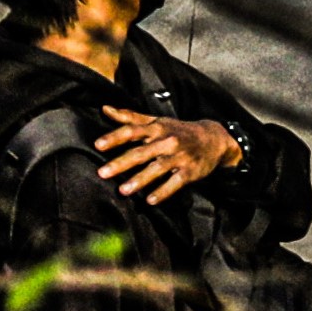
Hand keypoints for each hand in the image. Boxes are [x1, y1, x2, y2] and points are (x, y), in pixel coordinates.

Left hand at [95, 110, 243, 203]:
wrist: (213, 138)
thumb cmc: (178, 130)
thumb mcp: (156, 121)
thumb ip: (130, 117)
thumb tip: (105, 109)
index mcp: (156, 128)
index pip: (132, 131)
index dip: (114, 137)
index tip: (98, 145)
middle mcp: (166, 141)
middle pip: (141, 153)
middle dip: (121, 163)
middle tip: (102, 173)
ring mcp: (179, 157)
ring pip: (156, 169)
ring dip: (139, 180)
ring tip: (123, 190)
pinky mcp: (190, 172)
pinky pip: (175, 183)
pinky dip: (163, 191)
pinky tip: (150, 201)